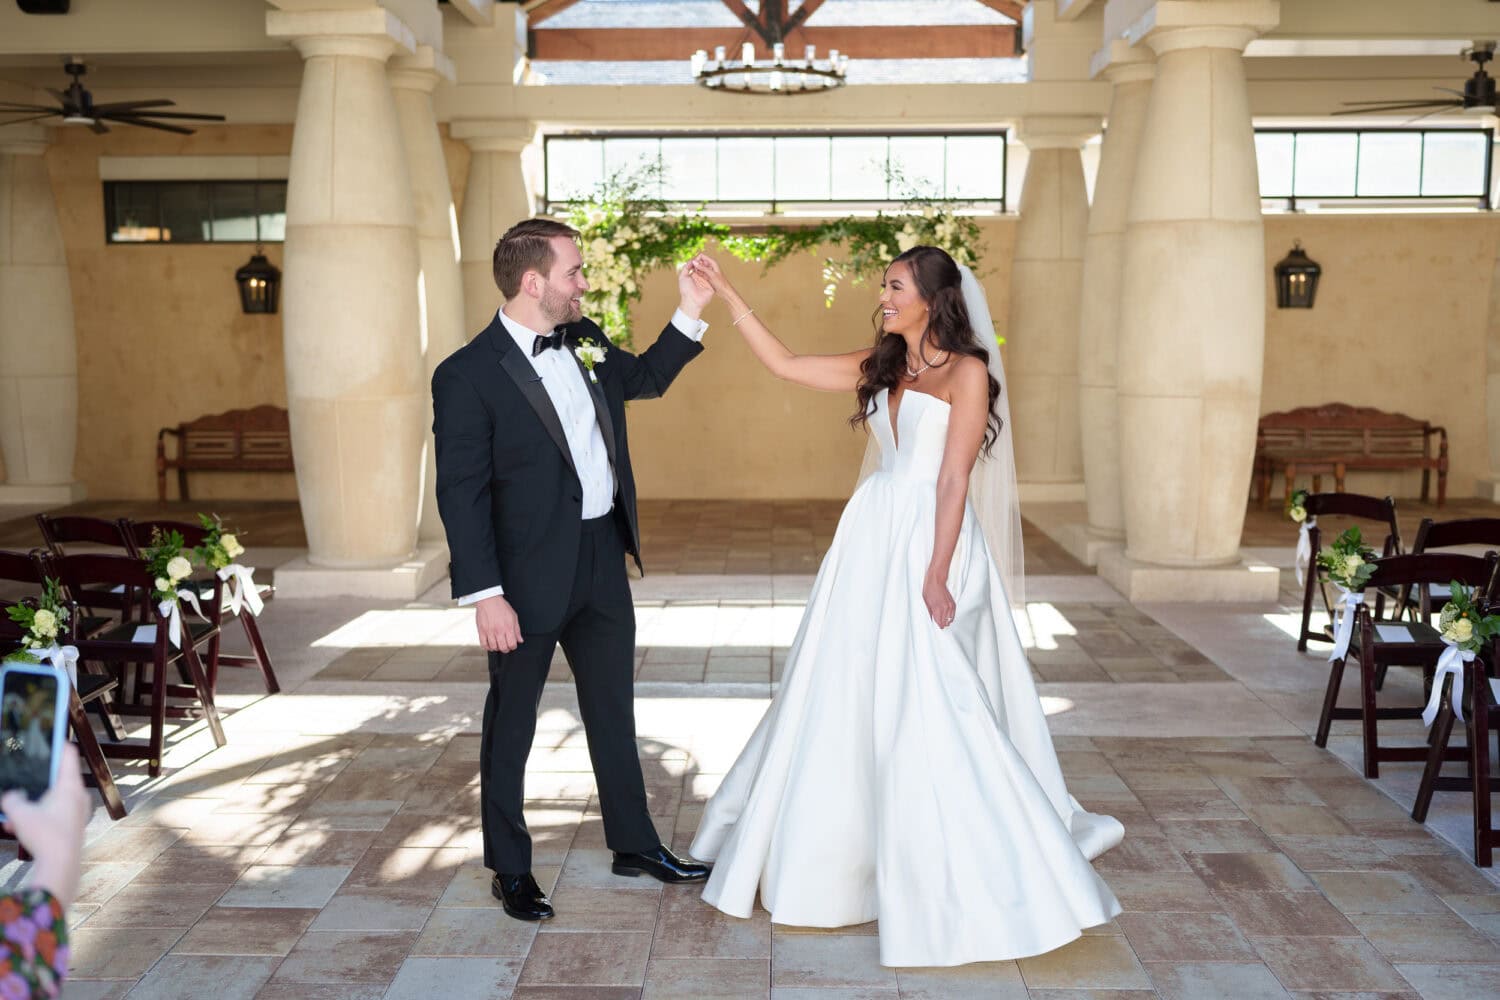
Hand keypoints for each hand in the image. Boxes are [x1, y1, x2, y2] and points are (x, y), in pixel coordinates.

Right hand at [3, 743, 91, 908]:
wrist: (60, 866)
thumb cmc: (45, 836)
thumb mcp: (19, 813)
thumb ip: (12, 800)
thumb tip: (11, 797)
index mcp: (69, 786)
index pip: (67, 755)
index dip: (58, 742)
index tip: (53, 733)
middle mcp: (77, 797)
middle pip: (57, 778)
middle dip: (37, 778)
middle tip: (26, 770)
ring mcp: (76, 812)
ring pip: (50, 799)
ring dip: (30, 802)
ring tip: (11, 810)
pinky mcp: (71, 827)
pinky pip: (50, 816)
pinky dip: (33, 817)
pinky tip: (12, 826)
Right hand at [475, 595, 522, 652]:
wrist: (488, 600)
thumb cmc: (501, 606)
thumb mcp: (513, 616)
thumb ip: (517, 630)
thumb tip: (520, 640)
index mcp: (508, 627)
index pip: (512, 644)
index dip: (513, 647)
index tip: (512, 645)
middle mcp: (498, 630)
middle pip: (503, 648)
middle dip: (506, 649)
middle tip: (506, 646)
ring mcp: (489, 631)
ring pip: (493, 647)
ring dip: (497, 648)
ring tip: (498, 644)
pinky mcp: (481, 631)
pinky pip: (483, 644)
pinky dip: (487, 647)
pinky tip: (490, 644)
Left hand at [677, 258, 713, 317]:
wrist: (692, 301)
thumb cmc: (685, 290)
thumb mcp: (683, 277)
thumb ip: (686, 268)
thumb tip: (691, 260)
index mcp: (692, 275)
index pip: (696, 265)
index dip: (697, 260)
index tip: (700, 254)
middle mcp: (699, 277)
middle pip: (702, 267)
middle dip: (704, 261)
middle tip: (705, 255)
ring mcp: (705, 281)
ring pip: (708, 271)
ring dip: (708, 265)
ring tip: (708, 260)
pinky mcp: (710, 285)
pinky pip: (712, 277)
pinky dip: (712, 272)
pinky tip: (712, 267)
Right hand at [689, 253, 733, 296]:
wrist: (725, 291)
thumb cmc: (720, 283)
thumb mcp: (711, 275)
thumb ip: (703, 268)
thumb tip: (694, 262)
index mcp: (712, 262)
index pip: (701, 256)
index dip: (696, 259)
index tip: (692, 265)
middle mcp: (710, 265)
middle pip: (699, 261)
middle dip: (695, 264)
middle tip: (690, 269)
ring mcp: (708, 271)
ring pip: (699, 267)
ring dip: (695, 269)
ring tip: (691, 274)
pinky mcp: (706, 276)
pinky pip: (700, 273)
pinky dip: (697, 274)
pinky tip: (694, 277)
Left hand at [923, 572, 955, 629]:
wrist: (936, 582)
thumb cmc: (929, 590)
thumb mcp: (926, 603)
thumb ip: (930, 613)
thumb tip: (931, 619)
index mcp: (938, 608)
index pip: (940, 622)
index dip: (938, 625)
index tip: (937, 626)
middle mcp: (945, 608)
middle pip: (946, 622)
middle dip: (942, 624)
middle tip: (939, 624)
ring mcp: (950, 606)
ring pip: (950, 619)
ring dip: (947, 621)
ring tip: (943, 621)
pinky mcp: (953, 603)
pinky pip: (953, 614)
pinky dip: (951, 616)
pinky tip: (947, 616)